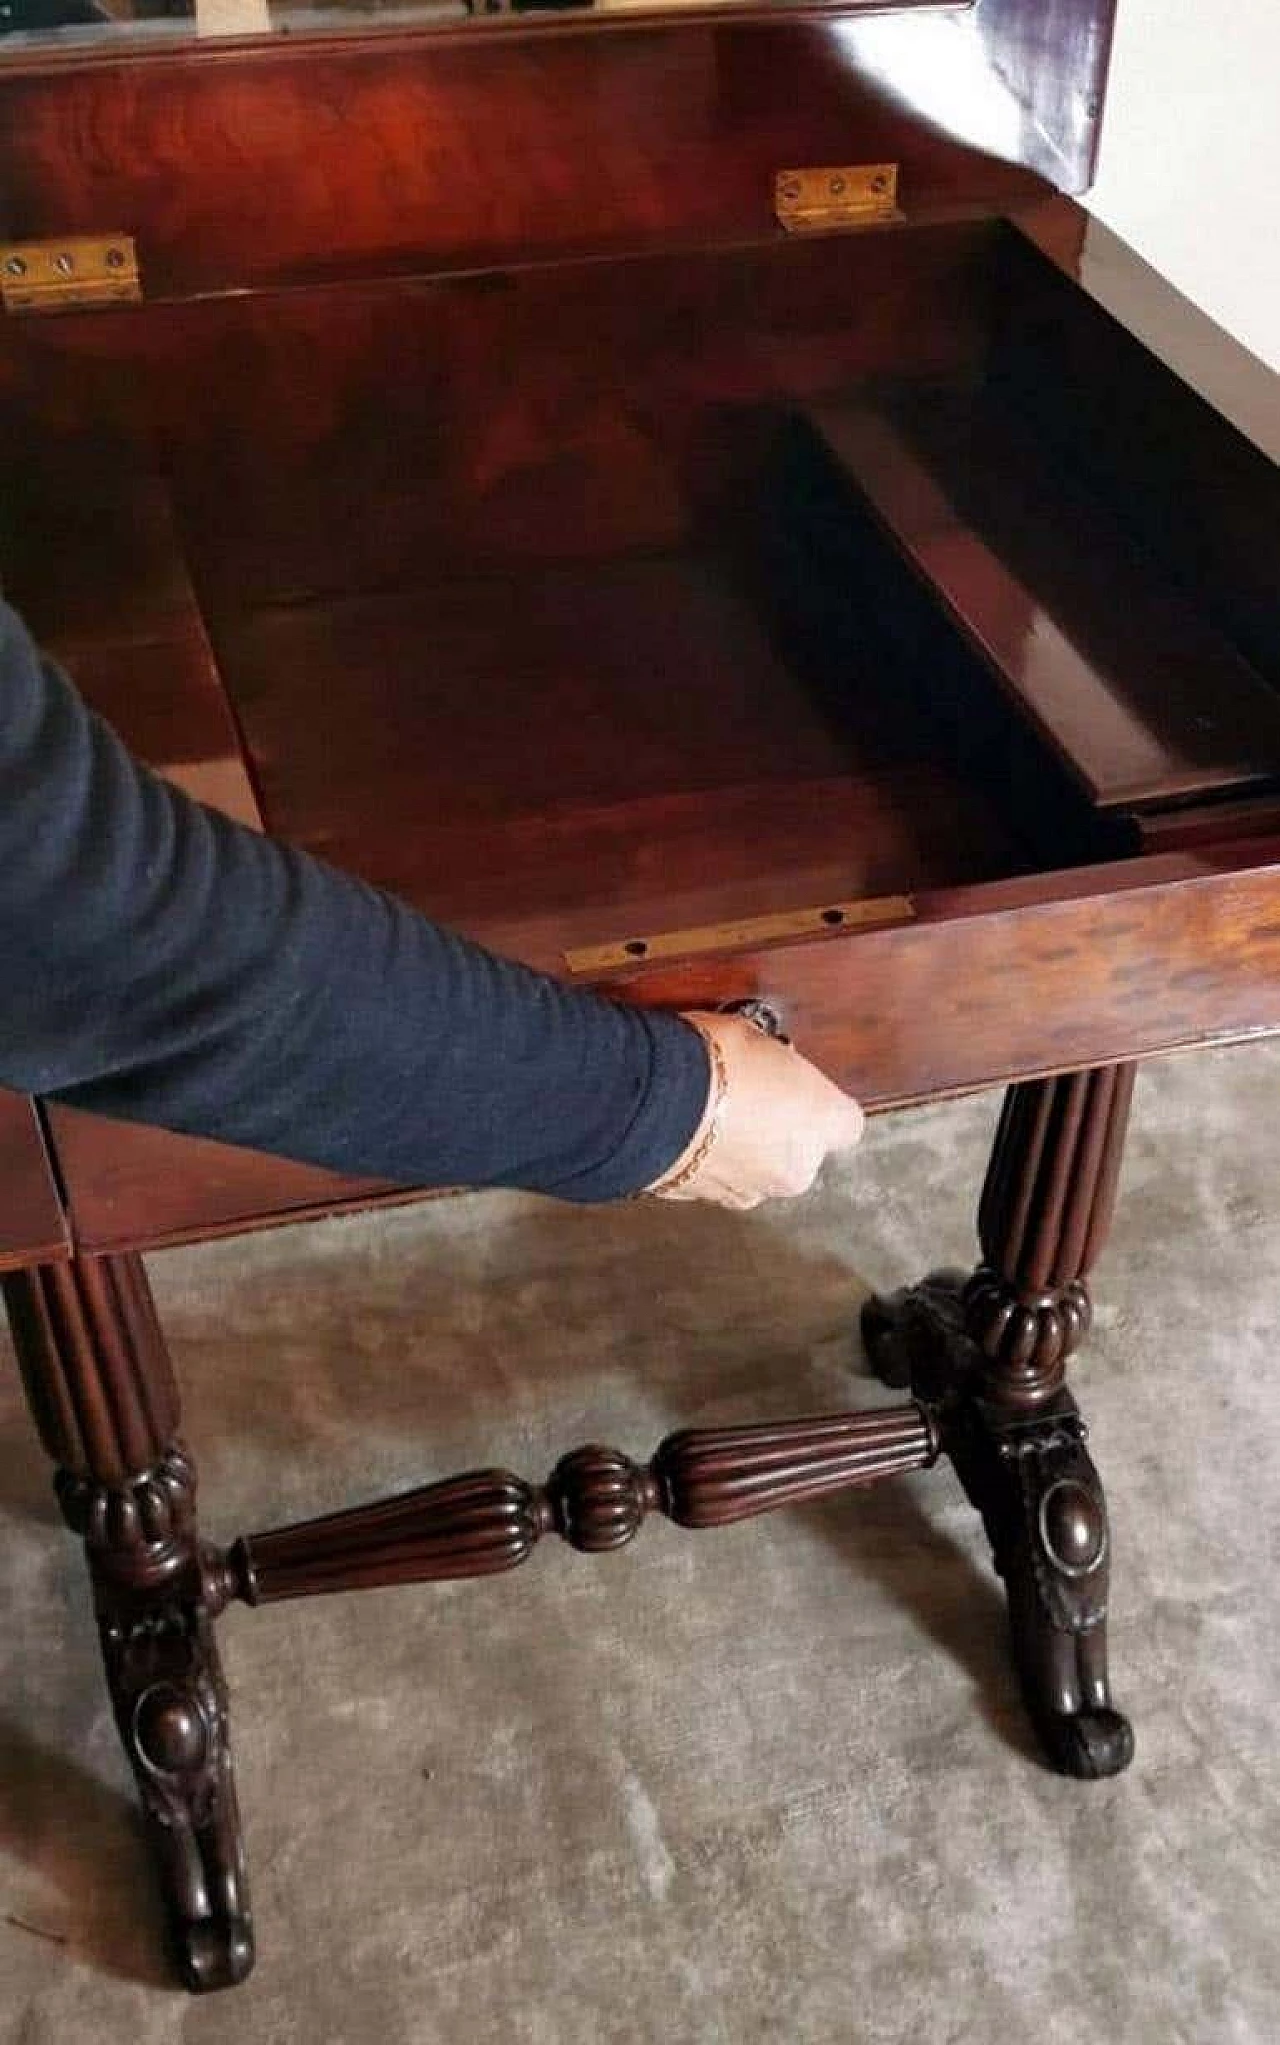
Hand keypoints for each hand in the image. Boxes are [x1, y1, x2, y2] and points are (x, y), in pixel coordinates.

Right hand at [646, 1010, 864, 1209]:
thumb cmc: (709, 1060)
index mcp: (821, 1121)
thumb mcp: (755, 1037)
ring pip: (762, 1172)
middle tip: (749, 1099)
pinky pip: (724, 1182)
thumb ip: (776, 1067)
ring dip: (746, 1152)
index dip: (821, 1106)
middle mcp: (797, 1166)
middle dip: (781, 1134)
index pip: (845, 1123)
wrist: (648, 1102)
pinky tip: (690, 1135)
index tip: (799, 1090)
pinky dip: (713, 1164)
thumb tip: (766, 1066)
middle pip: (802, 1154)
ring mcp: (754, 1191)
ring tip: (712, 1117)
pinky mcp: (713, 1202)